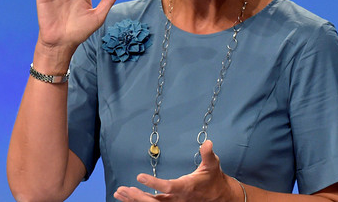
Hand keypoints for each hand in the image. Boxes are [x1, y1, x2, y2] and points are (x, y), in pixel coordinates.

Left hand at [113, 140, 241, 201]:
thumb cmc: (213, 179)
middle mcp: (177, 198)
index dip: (153, 183)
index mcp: (186, 188)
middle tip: (123, 189)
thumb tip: (207, 142)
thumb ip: (208, 154)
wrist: (218, 195)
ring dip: (134, 199)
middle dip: (137, 196)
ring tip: (119, 192)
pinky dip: (138, 200)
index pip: (168, 187)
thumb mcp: (212, 165)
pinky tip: (127, 196)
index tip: (140, 177)